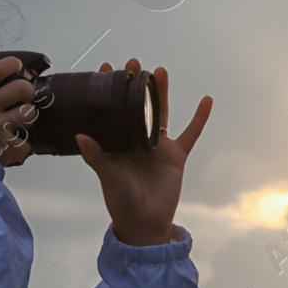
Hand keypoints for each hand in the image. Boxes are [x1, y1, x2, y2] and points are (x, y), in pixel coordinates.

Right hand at [0, 56, 37, 166]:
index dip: (11, 64)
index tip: (15, 65)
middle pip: (21, 88)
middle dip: (25, 89)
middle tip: (21, 95)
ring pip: (29, 113)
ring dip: (26, 116)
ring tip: (19, 120)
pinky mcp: (4, 149)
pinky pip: (25, 144)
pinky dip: (21, 147)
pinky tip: (14, 146)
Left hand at [77, 58, 211, 245]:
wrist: (146, 223)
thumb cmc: (121, 201)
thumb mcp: (108, 176)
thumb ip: (96, 156)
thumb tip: (81, 135)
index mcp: (116, 143)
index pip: (110, 111)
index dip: (108, 91)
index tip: (105, 69)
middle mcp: (135, 141)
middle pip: (136, 106)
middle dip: (135, 85)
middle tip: (133, 63)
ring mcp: (157, 147)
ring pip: (161, 114)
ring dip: (161, 93)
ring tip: (160, 72)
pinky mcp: (176, 155)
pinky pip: (190, 133)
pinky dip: (199, 118)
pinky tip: (207, 100)